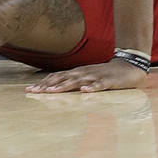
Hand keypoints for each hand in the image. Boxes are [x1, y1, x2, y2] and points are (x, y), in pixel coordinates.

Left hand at [25, 59, 147, 92]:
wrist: (128, 66)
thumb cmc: (104, 74)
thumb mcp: (86, 76)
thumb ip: (72, 81)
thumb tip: (54, 86)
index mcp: (77, 72)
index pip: (57, 77)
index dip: (43, 83)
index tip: (29, 90)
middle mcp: (83, 73)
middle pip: (63, 79)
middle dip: (48, 85)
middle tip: (34, 92)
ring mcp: (95, 77)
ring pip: (78, 81)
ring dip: (65, 86)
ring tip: (53, 91)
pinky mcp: (108, 82)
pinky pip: (99, 86)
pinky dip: (91, 88)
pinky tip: (84, 91)